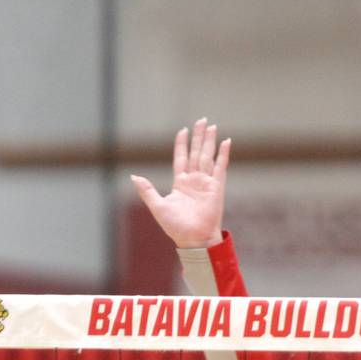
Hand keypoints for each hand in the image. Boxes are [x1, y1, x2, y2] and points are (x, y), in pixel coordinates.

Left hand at [131, 119, 228, 249]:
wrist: (193, 239)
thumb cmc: (176, 227)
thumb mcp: (157, 206)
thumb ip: (147, 190)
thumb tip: (134, 176)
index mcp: (180, 183)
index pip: (181, 158)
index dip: (182, 144)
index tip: (183, 130)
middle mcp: (194, 180)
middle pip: (196, 152)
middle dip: (198, 136)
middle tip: (202, 120)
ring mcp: (206, 183)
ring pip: (207, 156)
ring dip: (209, 141)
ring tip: (212, 126)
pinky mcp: (217, 187)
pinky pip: (221, 167)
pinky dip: (223, 154)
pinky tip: (226, 142)